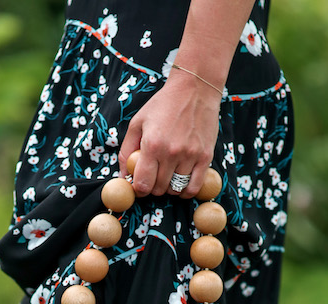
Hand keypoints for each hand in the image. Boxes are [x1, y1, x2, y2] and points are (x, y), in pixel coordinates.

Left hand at [118, 74, 220, 197]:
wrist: (195, 88)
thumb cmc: (163, 104)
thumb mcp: (138, 122)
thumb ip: (126, 151)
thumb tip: (122, 177)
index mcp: (152, 144)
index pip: (143, 183)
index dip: (138, 189)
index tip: (139, 184)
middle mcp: (171, 153)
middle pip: (158, 189)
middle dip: (152, 187)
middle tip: (153, 177)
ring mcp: (190, 156)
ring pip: (175, 190)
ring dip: (169, 188)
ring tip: (167, 175)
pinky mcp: (205, 157)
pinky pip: (194, 187)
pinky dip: (185, 191)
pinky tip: (181, 183)